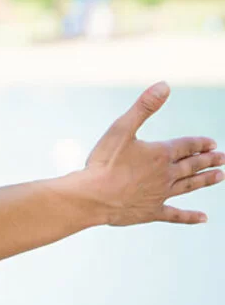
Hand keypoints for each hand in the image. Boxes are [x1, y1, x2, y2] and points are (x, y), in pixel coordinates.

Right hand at [86, 82, 223, 225]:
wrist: (92, 197)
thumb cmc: (103, 162)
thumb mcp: (121, 128)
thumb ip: (144, 107)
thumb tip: (164, 86)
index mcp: (160, 154)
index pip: (186, 146)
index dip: (200, 143)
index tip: (213, 142)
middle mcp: (166, 174)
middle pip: (192, 165)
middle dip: (208, 160)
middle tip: (224, 158)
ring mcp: (160, 194)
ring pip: (189, 186)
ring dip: (205, 180)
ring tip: (220, 176)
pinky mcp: (151, 212)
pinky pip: (175, 215)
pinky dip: (190, 217)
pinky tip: (203, 218)